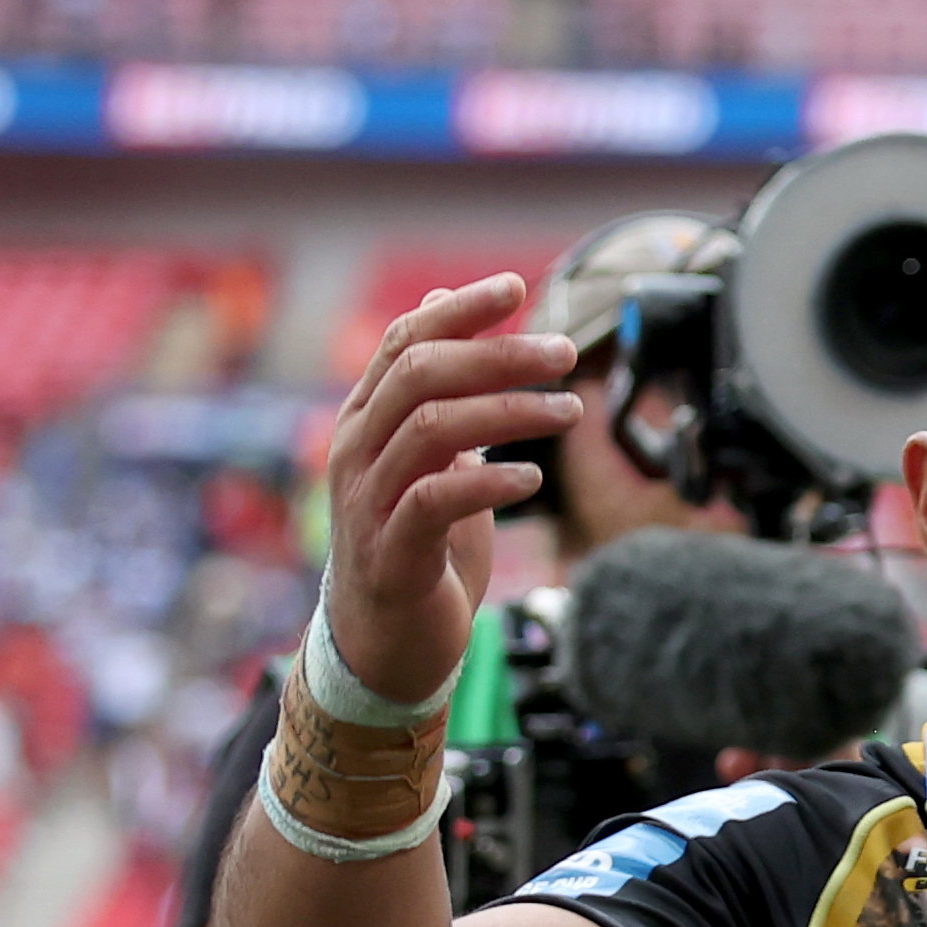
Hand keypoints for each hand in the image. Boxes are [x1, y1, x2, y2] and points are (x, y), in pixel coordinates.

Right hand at [319, 276, 576, 707]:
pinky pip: (433, 501)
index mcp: (367, 421)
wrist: (386, 641)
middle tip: (565, 351)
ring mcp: (366, 502)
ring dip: (509, 410)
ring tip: (570, 409)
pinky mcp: (389, 553)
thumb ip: (437, 391)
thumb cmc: (419, 543)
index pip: (403, 342)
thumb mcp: (431, 459)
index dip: (458, 310)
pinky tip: (532, 478)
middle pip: (419, 374)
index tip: (516, 285)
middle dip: (496, 354)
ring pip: (430, 428)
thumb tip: (441, 310)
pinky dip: (488, 481)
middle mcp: (356, 451)